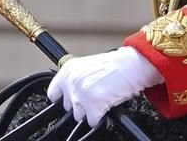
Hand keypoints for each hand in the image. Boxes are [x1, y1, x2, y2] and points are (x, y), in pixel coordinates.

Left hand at [47, 46, 162, 125]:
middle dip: (81, 105)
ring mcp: (81, 94)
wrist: (133, 65)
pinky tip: (107, 105)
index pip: (53, 94)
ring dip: (91, 111)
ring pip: (79, 116)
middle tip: (95, 95)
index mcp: (68, 70)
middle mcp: (71, 81)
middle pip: (68, 108)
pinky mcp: (93, 105)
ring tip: (103, 98)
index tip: (70, 101)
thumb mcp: (88, 67)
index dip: (63, 99)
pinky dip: (100, 118)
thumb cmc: (116, 65)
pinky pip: (92, 122)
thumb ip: (76, 79)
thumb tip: (70, 94)